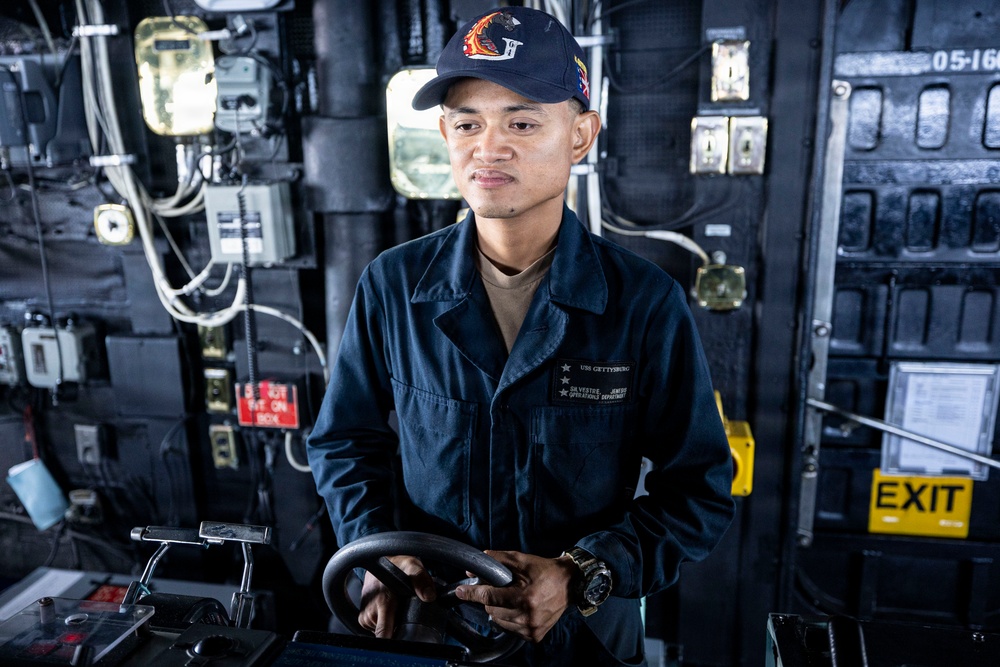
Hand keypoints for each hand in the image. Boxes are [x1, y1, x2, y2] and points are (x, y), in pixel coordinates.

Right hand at [358, 555, 436, 637]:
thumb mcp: (413, 567)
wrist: (380, 561)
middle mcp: (371, 612)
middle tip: (406, 615)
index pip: (383, 634)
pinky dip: (384, 623)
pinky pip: (376, 628)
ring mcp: (365, 616)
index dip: (396, 641)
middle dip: (398, 630)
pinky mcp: (362, 618)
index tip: (405, 639)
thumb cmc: (398, 566)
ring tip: (397, 610)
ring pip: (382, 632)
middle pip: (387, 635)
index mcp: (382, 603)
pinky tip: (390, 611)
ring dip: (392, 625)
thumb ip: (421, 580)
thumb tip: (429, 596)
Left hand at [454, 550, 576, 642]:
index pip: (489, 597)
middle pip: (492, 611)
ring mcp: (531, 628)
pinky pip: (511, 630)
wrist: (569, 584)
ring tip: (510, 599)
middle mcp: (528, 616)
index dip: (472, 593)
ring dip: (499, 610)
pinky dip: (509, 620)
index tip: (460, 591)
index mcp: (525, 597)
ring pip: (499, 622)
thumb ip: (498, 560)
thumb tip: (475, 563)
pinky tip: (518, 609)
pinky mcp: (535, 636)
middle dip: (490, 599)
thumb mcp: (522, 560)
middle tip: (498, 589)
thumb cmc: (545, 571)